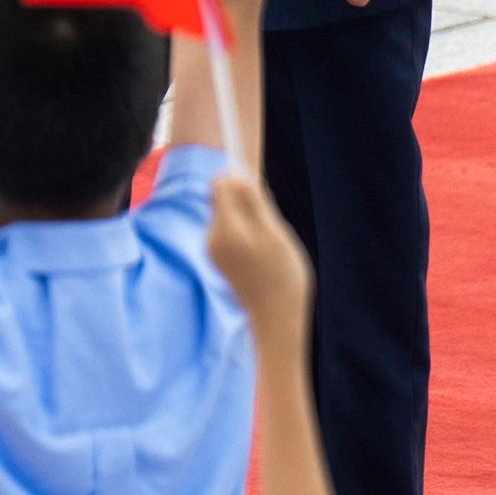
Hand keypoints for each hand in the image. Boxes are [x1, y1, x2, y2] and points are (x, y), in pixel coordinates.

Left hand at [202, 172, 310, 356]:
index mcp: (226, 229)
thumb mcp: (275, 234)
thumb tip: (238, 176)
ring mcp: (213, 251)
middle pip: (221, 199)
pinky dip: (244, 234)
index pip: (219, 184)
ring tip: (269, 242)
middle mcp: (212, 238)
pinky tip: (261, 253)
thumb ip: (254, 204)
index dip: (238, 179)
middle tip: (270, 222)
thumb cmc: (282, 275)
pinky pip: (229, 232)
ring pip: (227, 215)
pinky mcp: (218, 260)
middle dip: (244, 201)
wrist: (276, 318)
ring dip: (247, 219)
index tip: (259, 191)